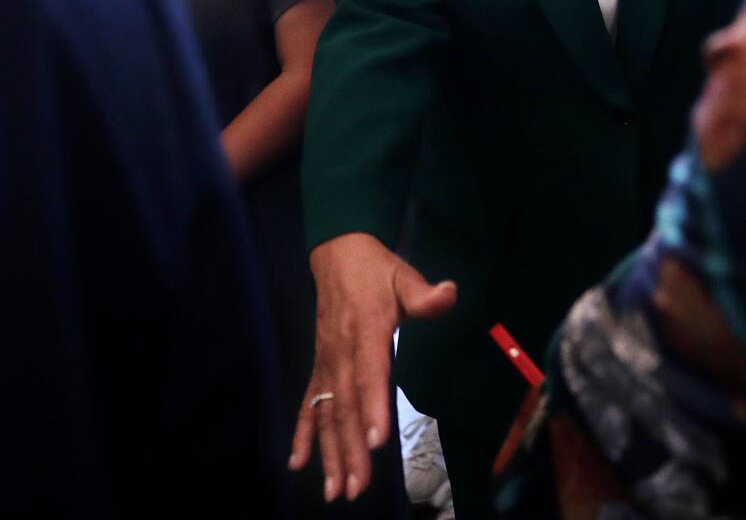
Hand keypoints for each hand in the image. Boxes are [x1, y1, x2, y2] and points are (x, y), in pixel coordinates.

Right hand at [290, 233, 456, 501]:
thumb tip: (447, 293)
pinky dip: (302, 433)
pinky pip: (308, 403)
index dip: (372, 406)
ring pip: (327, 414)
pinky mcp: (319, 366)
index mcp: (366, 330)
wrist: (337, 254)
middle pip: (346, 406)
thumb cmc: (376, 269)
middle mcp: (342, 352)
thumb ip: (424, 293)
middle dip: (350, 449)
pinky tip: (297, 463)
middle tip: (355, 488)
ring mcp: (327, 362)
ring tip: (334, 491)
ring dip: (330, 453)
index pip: (370, 373)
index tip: (376, 440)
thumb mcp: (403, 274)